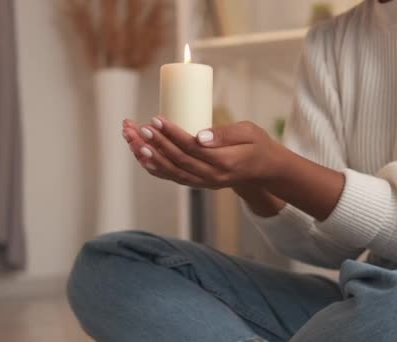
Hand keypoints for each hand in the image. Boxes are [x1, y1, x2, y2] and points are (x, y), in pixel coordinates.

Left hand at [122, 117, 285, 189]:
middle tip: (138, 126)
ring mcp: (204, 182)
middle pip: (176, 160)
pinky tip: (141, 157)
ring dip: (149, 156)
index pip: (191, 148)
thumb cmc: (257, 145)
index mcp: (225, 163)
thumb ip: (225, 134)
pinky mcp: (198, 183)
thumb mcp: (249, 132)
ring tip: (132, 138)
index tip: (155, 120)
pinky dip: (155, 168)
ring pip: (171, 171)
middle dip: (154, 143)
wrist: (264, 170)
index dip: (171, 135)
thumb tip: (198, 136)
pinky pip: (173, 178)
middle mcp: (212, 177)